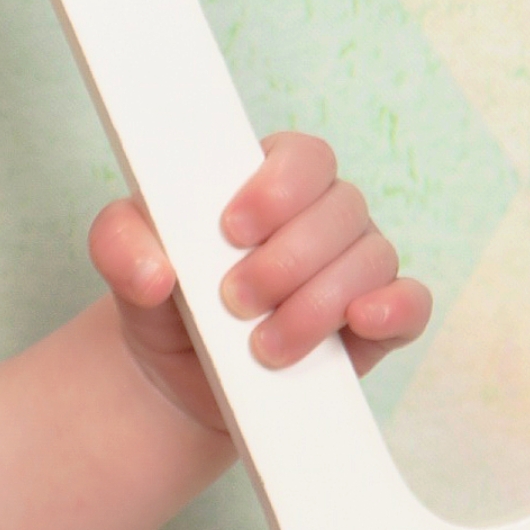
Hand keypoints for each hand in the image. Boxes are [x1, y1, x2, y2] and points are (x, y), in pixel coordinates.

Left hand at [88, 132, 431, 434]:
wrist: (175, 373)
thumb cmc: (161, 293)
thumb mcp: (123, 259)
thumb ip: (119, 244)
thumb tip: (156, 273)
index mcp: (267, 182)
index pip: (302, 155)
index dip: (277, 186)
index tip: (231, 228)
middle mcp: (321, 216)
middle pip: (342, 208)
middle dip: (287, 260)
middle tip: (233, 300)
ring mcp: (354, 268)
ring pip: (371, 258)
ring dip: (317, 303)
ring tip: (261, 347)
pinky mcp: (375, 324)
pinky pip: (410, 303)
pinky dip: (392, 308)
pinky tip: (359, 322)